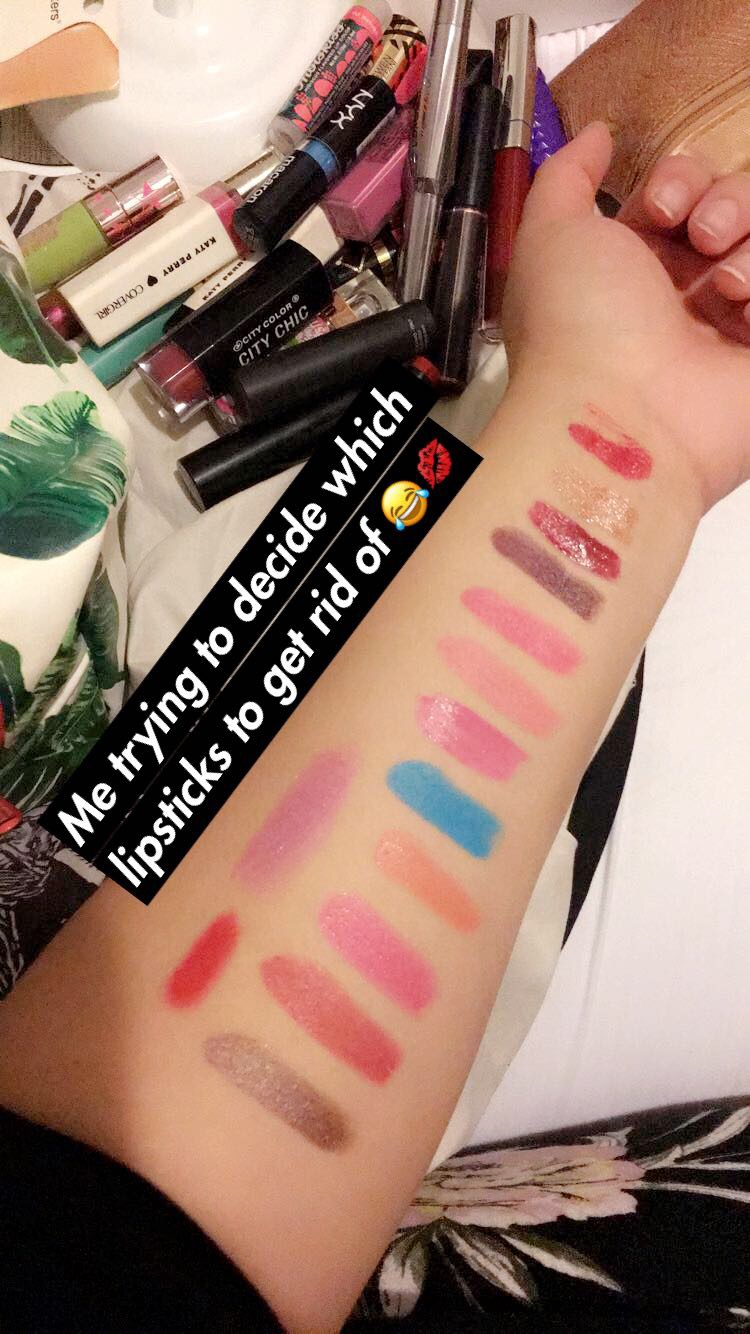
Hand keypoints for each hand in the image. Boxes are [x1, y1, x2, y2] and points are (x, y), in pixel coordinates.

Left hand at [503, 123, 749, 509]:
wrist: (620, 416)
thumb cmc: (578, 322)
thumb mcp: (549, 234)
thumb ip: (568, 176)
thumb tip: (599, 133)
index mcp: (631, 266)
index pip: (683, 194)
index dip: (679, 181)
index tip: (659, 207)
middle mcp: (683, 294)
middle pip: (735, 205)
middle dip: (724, 201)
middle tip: (701, 238)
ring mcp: (730, 325)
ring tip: (726, 287)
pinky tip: (747, 314)